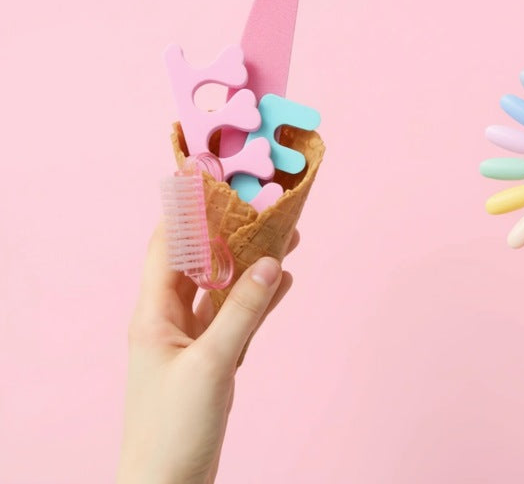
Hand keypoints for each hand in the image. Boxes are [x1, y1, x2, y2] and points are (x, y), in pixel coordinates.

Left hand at [116, 225, 297, 483]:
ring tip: (285, 235)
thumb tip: (271, 263)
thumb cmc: (173, 428)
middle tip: (263, 204)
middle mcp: (170, 321)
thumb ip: (243, 312)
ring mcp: (192, 342)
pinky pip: (238, 319)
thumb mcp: (211, 365)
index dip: (187, 211)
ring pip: (224, 290)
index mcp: (154, 314)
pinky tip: (282, 282)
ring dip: (251, 265)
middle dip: (231, 233)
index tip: (214, 180)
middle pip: (201, 263)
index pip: (166, 246)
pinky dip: (259, 300)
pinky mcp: (212, 361)